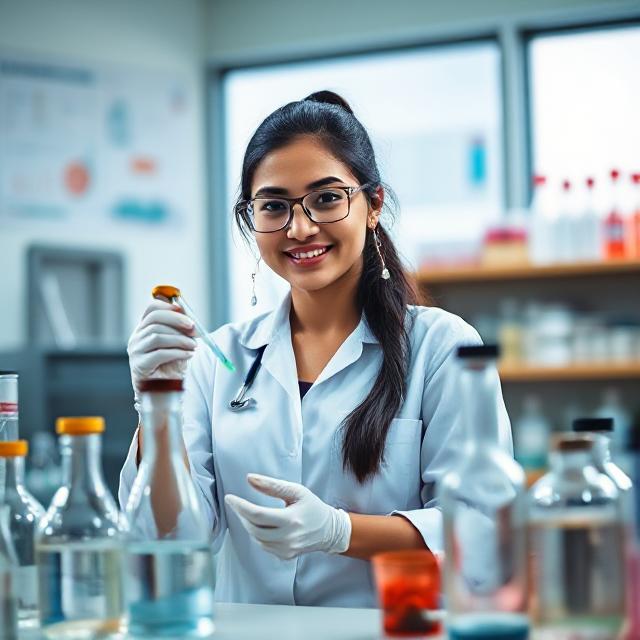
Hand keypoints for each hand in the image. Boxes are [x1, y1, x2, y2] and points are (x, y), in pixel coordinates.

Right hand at [127, 299, 196, 398]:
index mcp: (144, 329)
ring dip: (180, 339)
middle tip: (194, 328)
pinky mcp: (140, 365)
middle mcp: (136, 337)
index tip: (184, 311)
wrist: (164, 390)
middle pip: (154, 319)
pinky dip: (177, 352)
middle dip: (177, 321)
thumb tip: (189, 315)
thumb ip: (180, 329)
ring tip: (194, 345)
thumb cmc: (171, 365)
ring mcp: (136, 351)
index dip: (168, 307)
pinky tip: (188, 355)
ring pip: (157, 336)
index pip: (151, 309)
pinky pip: (159, 354)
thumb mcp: (177, 343)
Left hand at [224, 474, 351, 560]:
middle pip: (254, 528)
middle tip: (237, 504)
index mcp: (291, 519)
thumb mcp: (295, 491)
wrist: (329, 530)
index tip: (229, 498)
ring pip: (257, 538)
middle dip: (242, 515)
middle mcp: (288, 538)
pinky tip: (261, 525)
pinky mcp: (285, 556)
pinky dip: (258, 534)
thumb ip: (271, 485)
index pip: (257, 514)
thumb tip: (249, 479)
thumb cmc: (312, 507)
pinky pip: (264, 546)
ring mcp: (286, 550)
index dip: (240, 506)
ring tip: (248, 513)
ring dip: (248, 524)